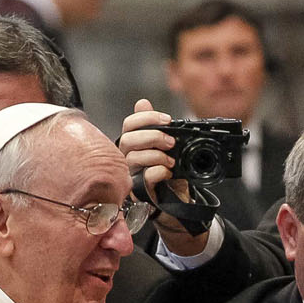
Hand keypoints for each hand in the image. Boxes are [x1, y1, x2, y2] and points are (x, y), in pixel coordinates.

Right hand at [119, 99, 206, 256]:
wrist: (176, 200)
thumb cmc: (168, 171)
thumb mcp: (165, 146)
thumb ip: (153, 126)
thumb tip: (142, 102)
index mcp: (133, 144)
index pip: (129, 124)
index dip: (147, 118)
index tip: (167, 119)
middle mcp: (126, 158)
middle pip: (128, 139)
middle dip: (152, 136)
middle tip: (170, 142)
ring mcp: (130, 175)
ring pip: (134, 158)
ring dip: (157, 156)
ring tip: (171, 161)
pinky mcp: (138, 191)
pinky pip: (144, 177)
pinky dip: (158, 171)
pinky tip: (167, 172)